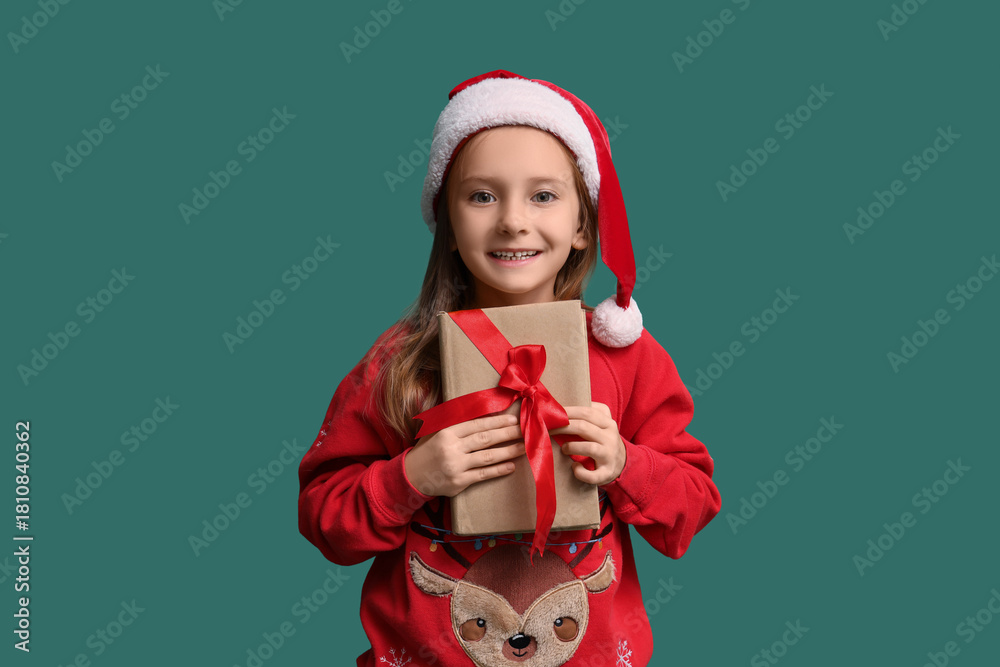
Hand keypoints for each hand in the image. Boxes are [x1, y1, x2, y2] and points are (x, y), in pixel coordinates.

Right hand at [405, 413, 524, 497]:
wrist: (411, 476)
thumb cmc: (428, 450)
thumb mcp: (436, 430)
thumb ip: (455, 421)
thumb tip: (481, 412)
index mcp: (447, 432)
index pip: (477, 425)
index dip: (496, 422)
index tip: (513, 420)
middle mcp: (452, 448)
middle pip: (485, 439)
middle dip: (507, 434)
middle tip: (524, 431)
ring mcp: (456, 466)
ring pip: (487, 457)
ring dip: (508, 452)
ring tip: (523, 447)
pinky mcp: (459, 482)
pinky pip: (483, 475)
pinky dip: (498, 470)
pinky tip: (511, 466)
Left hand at [550, 402, 625, 486]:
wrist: (623, 463)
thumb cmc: (604, 440)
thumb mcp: (602, 424)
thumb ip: (588, 414)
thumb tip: (561, 406)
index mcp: (608, 423)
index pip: (587, 412)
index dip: (568, 411)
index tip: (552, 413)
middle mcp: (611, 438)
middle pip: (584, 427)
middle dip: (563, 427)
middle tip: (549, 429)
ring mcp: (610, 456)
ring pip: (590, 448)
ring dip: (571, 447)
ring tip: (563, 449)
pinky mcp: (606, 473)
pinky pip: (593, 475)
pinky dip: (581, 472)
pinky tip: (574, 468)